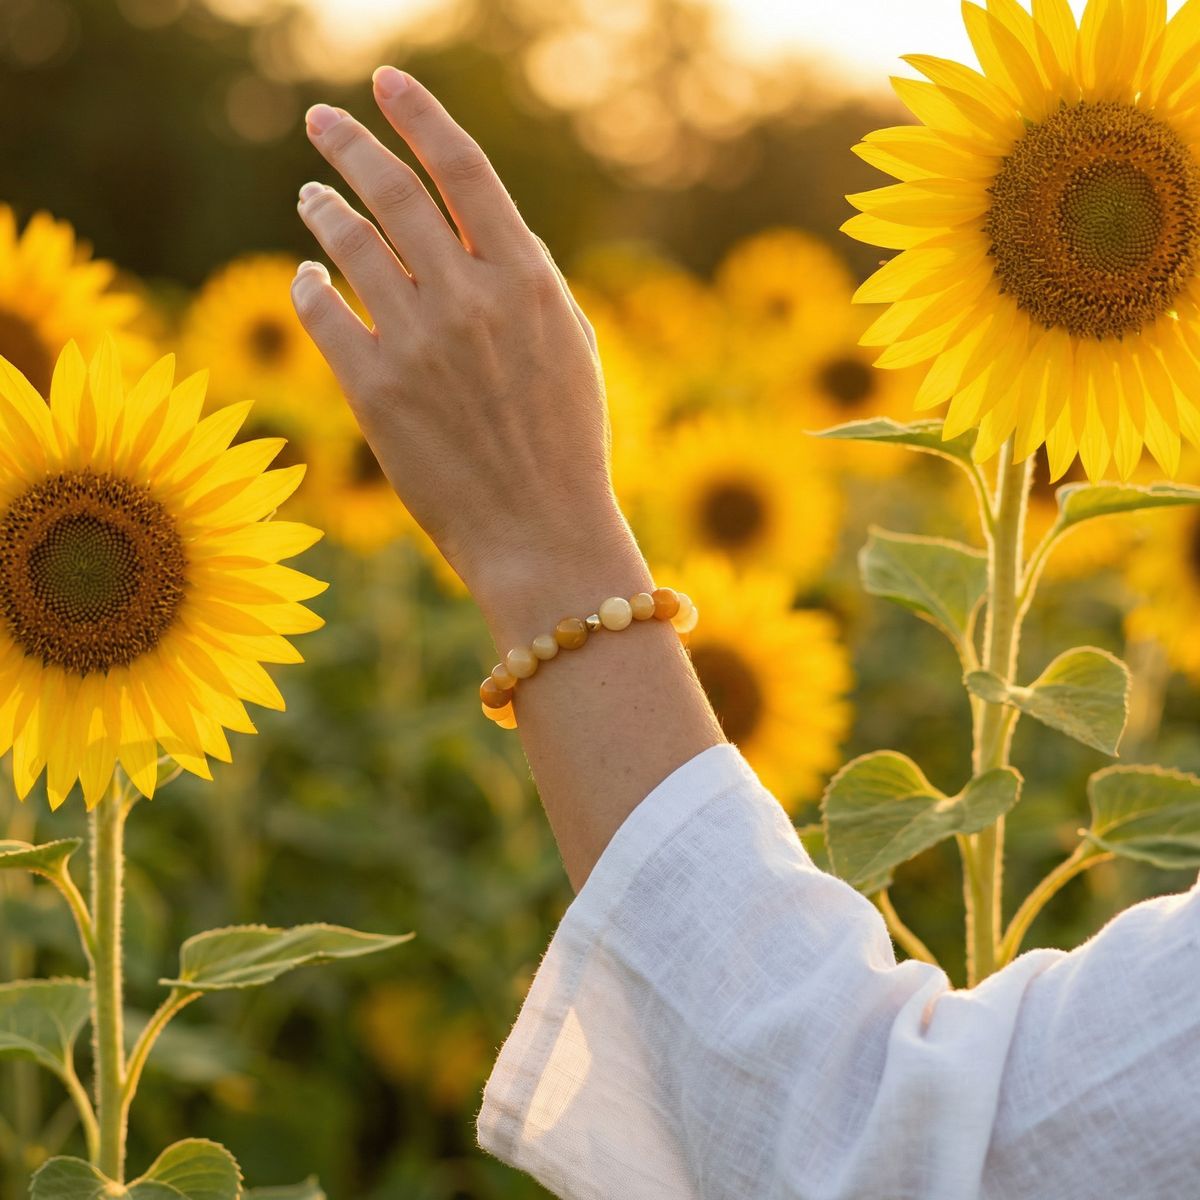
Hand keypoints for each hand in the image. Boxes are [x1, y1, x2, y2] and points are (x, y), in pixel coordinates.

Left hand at [291, 68, 633, 606]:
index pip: (462, 168)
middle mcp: (470, 298)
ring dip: (322, 208)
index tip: (386, 83)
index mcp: (527, 280)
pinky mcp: (373, 391)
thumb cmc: (566, 447)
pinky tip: (306, 277)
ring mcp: (417, 343)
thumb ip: (529, 280)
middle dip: (350, 144)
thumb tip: (484, 226)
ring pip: (347, 244)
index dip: (419, 115)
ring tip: (309, 196)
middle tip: (321, 122)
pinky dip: (307, 284)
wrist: (543, 537)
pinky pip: (321, 313)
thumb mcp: (572, 349)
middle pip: (394, 191)